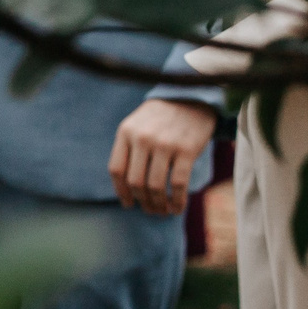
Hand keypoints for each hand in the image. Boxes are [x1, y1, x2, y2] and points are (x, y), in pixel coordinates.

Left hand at [108, 97, 216, 216]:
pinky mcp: (186, 150)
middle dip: (142, 201)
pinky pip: (178, 183)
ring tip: (162, 211)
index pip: (116, 170)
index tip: (128, 203)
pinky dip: (177, 201)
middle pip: (135, 181)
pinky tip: (177, 208)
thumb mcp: (136, 125)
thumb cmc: (161, 117)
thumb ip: (128, 149)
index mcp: (125, 132)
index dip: (121, 191)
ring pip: (155, 185)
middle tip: (149, 210)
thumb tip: (125, 186)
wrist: (191, 97)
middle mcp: (142, 138)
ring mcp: (164, 144)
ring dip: (158, 204)